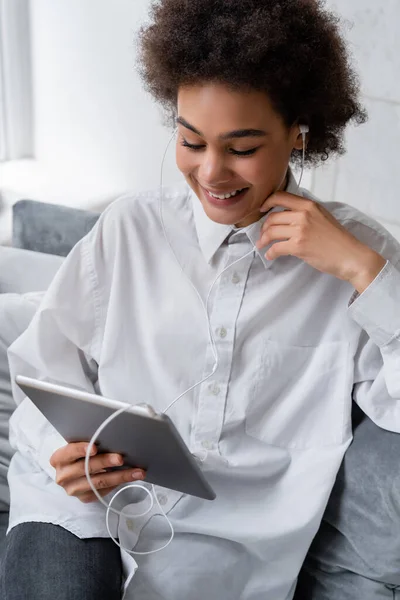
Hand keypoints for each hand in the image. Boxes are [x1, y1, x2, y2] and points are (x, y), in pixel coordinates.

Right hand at [50, 442, 145, 503]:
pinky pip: (103, 491)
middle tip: (121, 458)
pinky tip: (130, 477)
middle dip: (106, 462)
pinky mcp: (84, 498)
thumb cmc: (79, 453)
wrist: (73, 471)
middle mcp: (63, 476)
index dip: (81, 449)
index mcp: (58, 459)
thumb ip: (89, 442)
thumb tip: (112, 437)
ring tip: (136, 471)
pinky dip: (118, 483)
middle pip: (86, 468)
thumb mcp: (78, 445)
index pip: (69, 452)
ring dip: (120, 476)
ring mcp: (73, 489)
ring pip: (98, 482)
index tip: (95, 447)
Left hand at [257, 192, 386, 293]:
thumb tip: (286, 215)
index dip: (267, 202)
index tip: (262, 210)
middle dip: (264, 228)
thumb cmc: (337, 239)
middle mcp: (303, 215)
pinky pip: (276, 248)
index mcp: (309, 205)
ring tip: (263, 245)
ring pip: (271, 232)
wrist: (350, 256)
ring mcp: (300, 230)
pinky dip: (270, 253)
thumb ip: (305, 212)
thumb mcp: (322, 216)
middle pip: (272, 217)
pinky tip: (270, 256)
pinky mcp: (298, 246)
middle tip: (263, 235)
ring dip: (263, 240)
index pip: (280, 196)